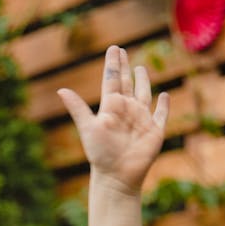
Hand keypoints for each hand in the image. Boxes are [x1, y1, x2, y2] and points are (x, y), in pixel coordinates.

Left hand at [57, 45, 168, 193]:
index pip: (112, 80)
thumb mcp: (88, 128)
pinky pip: (161, 114)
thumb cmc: (100, 154)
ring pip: (144, 94)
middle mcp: (126, 110)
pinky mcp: (155, 131)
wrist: (117, 176)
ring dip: (143, 81)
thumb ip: (77, 108)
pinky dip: (164, 105)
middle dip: (125, 67)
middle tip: (122, 51)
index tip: (114, 48)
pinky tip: (164, 96)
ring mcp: (141, 119)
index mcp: (111, 107)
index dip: (113, 64)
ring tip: (141, 68)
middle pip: (127, 83)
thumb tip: (60, 90)